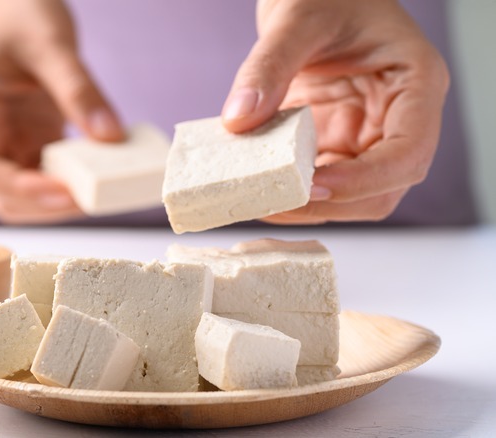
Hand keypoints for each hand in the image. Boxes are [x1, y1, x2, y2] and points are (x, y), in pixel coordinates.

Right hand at [0, 0, 123, 223]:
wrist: (15, 4)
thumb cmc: (22, 13)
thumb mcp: (51, 42)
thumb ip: (79, 89)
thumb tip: (111, 138)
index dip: (19, 190)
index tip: (64, 192)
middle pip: (1, 196)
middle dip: (44, 205)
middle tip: (92, 198)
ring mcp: (6, 142)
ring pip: (25, 195)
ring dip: (60, 201)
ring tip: (102, 190)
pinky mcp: (31, 142)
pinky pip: (49, 176)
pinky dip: (75, 183)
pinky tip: (104, 174)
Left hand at [221, 0, 448, 223]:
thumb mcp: (297, 18)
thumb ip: (269, 65)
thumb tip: (238, 121)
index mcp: (415, 85)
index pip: (408, 153)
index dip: (364, 180)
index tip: (314, 185)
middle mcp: (397, 120)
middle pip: (381, 190)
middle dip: (328, 203)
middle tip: (270, 202)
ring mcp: (365, 137)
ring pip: (348, 198)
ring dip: (303, 206)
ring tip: (253, 199)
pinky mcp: (334, 145)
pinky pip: (317, 184)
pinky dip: (287, 192)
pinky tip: (253, 186)